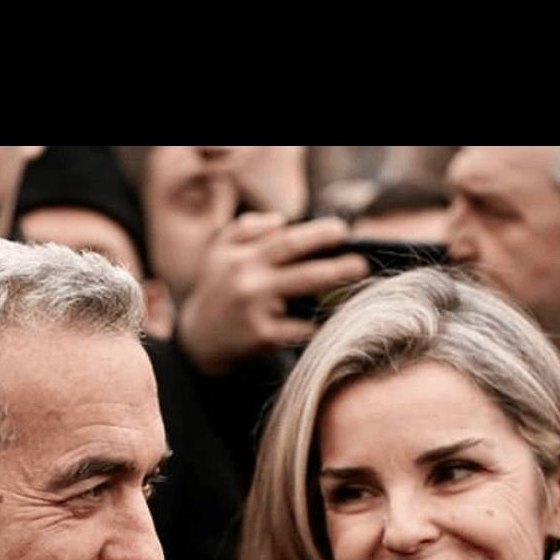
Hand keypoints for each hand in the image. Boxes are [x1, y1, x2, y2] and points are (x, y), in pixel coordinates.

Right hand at [175, 213, 368, 375]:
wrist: (198, 338)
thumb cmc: (217, 288)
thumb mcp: (219, 251)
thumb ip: (246, 229)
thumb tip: (281, 220)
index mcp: (243, 256)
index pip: (286, 241)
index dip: (318, 234)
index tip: (342, 231)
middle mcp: (249, 281)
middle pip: (301, 269)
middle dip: (337, 265)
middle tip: (362, 263)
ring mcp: (256, 310)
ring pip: (304, 300)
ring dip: (334, 289)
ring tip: (356, 285)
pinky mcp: (262, 337)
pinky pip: (299, 328)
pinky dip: (315, 323)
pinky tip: (328, 320)